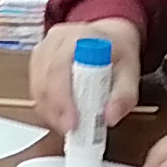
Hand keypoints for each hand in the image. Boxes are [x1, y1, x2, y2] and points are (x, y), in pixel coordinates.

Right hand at [29, 18, 141, 134]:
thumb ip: (124, 95)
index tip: (72, 123)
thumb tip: (109, 118)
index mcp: (80, 37)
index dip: (62, 97)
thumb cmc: (117, 51)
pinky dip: (46, 107)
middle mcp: (56, 40)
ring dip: (50, 112)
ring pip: (36, 87)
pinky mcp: (37, 61)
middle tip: (70, 131)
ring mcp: (43, 49)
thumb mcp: (131, 71)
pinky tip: (60, 115)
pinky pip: (35, 89)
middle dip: (55, 111)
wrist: (108, 35)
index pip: (60, 67)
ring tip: (68, 126)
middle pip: (44, 80)